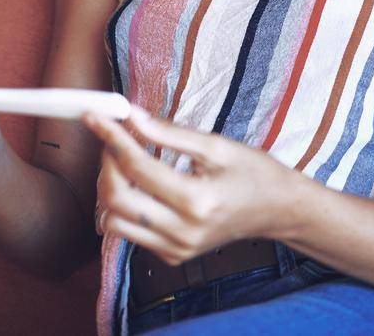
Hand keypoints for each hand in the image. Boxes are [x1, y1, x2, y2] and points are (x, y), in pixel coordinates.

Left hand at [83, 104, 300, 265]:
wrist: (277, 210)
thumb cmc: (253, 172)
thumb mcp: (216, 146)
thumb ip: (169, 132)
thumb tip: (131, 116)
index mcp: (197, 200)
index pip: (137, 167)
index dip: (112, 138)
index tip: (96, 116)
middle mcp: (183, 231)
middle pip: (116, 198)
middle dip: (106, 162)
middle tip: (113, 138)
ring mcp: (177, 249)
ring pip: (114, 222)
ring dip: (109, 188)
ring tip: (125, 163)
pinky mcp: (172, 256)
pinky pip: (131, 233)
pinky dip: (125, 207)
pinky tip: (141, 186)